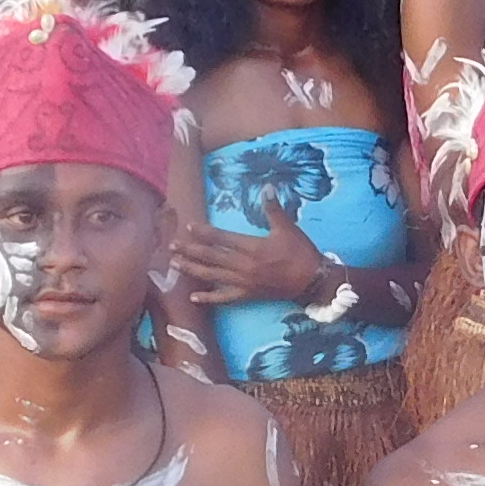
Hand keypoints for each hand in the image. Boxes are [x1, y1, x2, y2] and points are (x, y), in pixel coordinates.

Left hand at [175, 201, 339, 308]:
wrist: (313, 281)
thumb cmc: (300, 253)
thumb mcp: (287, 228)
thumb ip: (273, 208)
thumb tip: (267, 186)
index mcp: (252, 248)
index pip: (222, 239)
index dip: (204, 232)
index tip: (188, 227)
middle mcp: (244, 266)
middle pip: (212, 257)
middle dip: (190, 251)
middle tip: (171, 245)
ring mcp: (244, 283)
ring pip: (213, 276)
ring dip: (193, 270)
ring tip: (175, 264)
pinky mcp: (248, 295)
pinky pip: (224, 298)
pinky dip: (208, 298)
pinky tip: (193, 297)